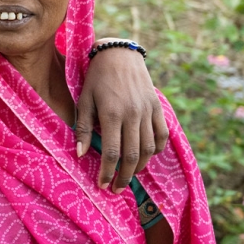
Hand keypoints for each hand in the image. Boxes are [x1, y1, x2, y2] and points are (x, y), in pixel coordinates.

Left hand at [75, 38, 168, 191]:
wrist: (118, 54)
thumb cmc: (96, 78)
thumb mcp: (84, 100)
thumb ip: (84, 128)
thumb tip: (81, 154)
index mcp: (111, 113)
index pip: (112, 152)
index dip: (108, 172)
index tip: (102, 184)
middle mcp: (132, 114)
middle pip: (132, 155)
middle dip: (124, 177)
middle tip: (116, 189)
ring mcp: (147, 111)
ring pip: (149, 148)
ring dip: (139, 167)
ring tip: (128, 176)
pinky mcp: (157, 107)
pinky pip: (161, 134)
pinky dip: (156, 149)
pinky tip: (146, 156)